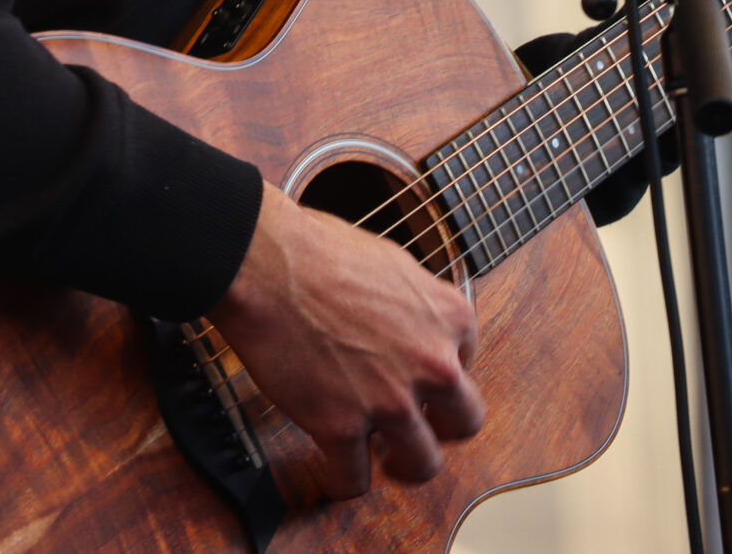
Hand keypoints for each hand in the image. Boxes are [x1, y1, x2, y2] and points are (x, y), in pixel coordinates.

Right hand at [206, 182, 484, 497]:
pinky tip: (336, 472)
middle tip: (419, 427)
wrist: (264, 262)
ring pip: (423, 464)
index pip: (466, 363)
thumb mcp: (392, 262)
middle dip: (441, 428)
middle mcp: (432, 363)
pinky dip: (344, 481)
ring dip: (404, 465)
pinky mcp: (341, 426)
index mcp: (450, 316)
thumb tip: (409, 321)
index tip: (416, 376)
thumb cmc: (316, 250)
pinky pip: (354, 480)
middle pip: (465, 423)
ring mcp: (390, 399)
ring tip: (386, 462)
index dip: (437, 372)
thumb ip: (414, 304)